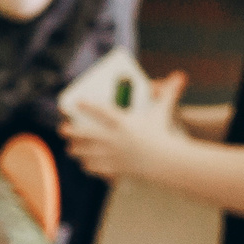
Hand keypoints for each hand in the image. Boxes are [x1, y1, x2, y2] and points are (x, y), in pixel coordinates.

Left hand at [58, 71, 183, 179]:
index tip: (75, 102)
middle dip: (70, 131)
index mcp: (123, 122)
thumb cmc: (163, 134)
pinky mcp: (114, 168)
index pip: (100, 111)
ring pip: (85, 152)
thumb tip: (180, 75)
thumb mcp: (162, 112)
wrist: (167, 162)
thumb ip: (167, 94)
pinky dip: (87, 164)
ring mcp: (112, 155)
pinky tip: (84, 162)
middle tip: (63, 129)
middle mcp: (114, 138)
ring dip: (75, 149)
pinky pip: (93, 167)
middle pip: (84, 134)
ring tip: (71, 147)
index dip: (86, 105)